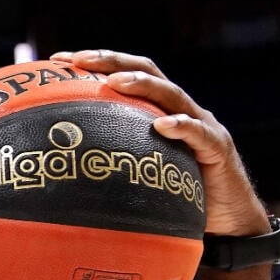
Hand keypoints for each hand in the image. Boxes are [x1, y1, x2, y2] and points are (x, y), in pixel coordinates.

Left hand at [52, 49, 270, 236]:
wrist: (228, 220)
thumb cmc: (176, 197)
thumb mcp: (136, 174)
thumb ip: (107, 164)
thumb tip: (52, 175)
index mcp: (157, 110)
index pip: (125, 74)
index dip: (95, 63)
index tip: (57, 60)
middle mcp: (180, 109)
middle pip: (147, 71)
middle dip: (112, 60)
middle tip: (79, 59)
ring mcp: (202, 125)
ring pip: (172, 95)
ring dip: (143, 84)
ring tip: (116, 81)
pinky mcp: (218, 148)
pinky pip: (199, 133)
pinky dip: (181, 127)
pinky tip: (161, 126)